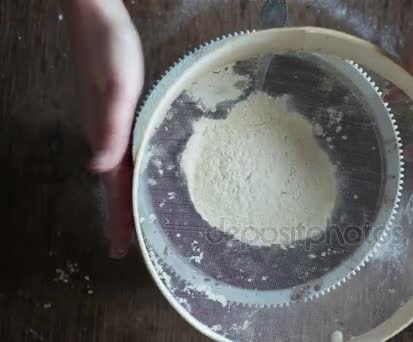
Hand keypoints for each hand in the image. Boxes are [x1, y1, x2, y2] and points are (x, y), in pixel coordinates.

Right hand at [65, 0, 143, 256]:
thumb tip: (99, 170)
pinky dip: (128, 173)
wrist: (97, 22)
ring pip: (117, 172)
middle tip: (126, 245)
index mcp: (106, 137)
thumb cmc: (110, 51)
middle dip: (121, 216)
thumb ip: (111, 129)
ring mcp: (104, 126)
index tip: (121, 249)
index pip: (114, 188)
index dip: (119, 219)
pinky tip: (135, 173)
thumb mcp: (117, 89)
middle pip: (114, 186)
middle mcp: (102, 137)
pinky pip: (120, 154)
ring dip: (125, 197)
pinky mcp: (110, 114)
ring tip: (134, 219)